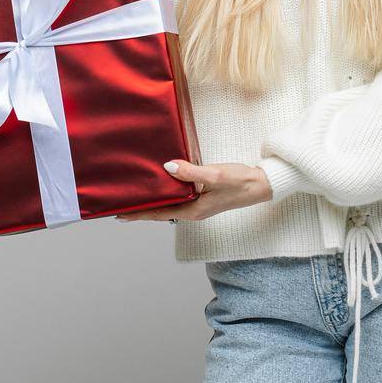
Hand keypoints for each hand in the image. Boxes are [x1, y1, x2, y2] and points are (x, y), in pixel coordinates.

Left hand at [115, 160, 273, 221]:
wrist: (261, 184)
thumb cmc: (241, 181)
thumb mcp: (216, 175)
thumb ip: (191, 172)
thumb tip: (167, 167)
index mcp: (194, 210)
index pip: (160, 213)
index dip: (139, 214)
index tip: (120, 215)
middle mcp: (194, 211)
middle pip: (161, 211)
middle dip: (142, 209)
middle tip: (121, 205)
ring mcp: (198, 205)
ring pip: (170, 205)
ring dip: (153, 201)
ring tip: (136, 196)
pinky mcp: (203, 197)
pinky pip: (179, 197)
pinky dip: (166, 193)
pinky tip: (161, 186)